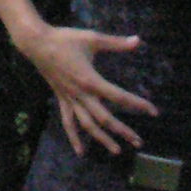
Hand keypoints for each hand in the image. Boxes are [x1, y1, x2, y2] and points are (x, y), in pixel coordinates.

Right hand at [11, 20, 155, 156]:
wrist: (37, 43)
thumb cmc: (65, 38)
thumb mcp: (93, 38)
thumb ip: (116, 43)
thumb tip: (138, 40)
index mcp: (90, 80)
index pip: (119, 97)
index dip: (137, 104)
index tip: (153, 111)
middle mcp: (81, 94)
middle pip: (105, 118)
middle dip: (123, 131)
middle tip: (138, 141)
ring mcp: (70, 99)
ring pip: (87, 125)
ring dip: (102, 139)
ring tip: (117, 151)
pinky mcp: (62, 99)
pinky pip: (68, 122)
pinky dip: (74, 138)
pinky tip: (81, 152)